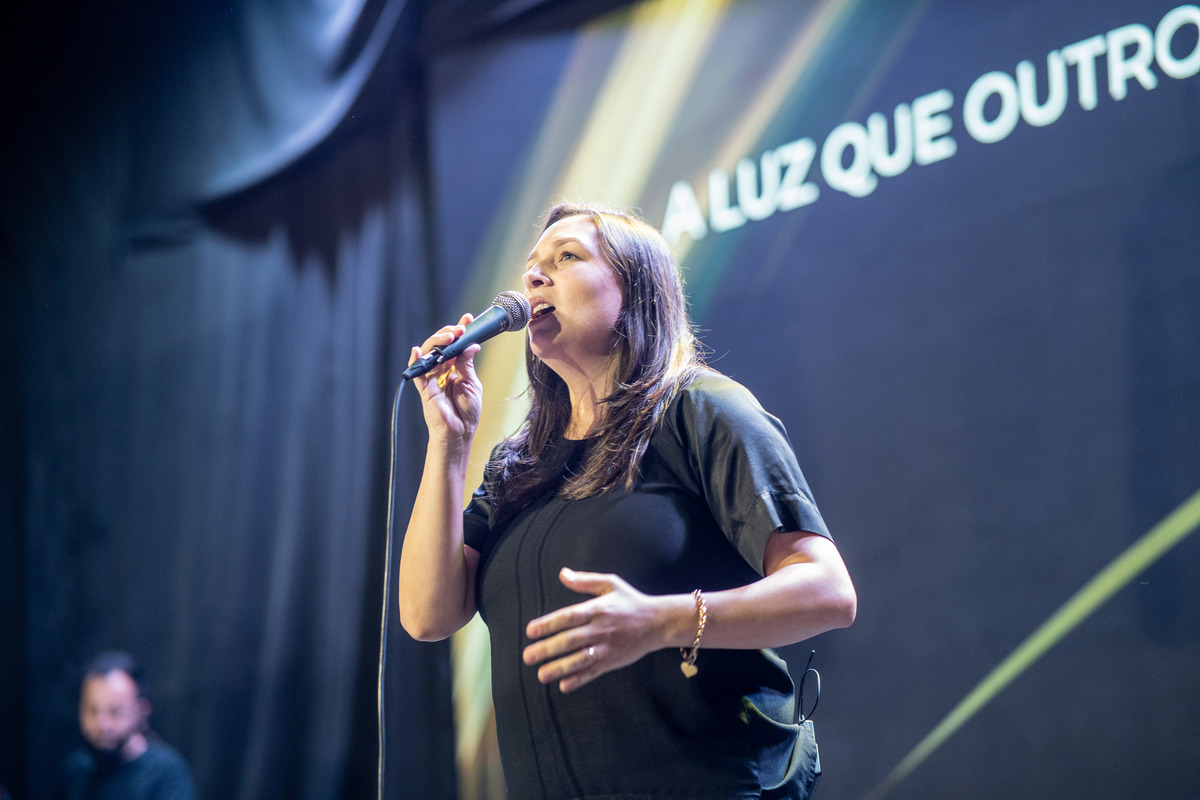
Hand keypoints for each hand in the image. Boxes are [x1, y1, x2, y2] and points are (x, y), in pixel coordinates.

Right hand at [410, 314, 482, 444]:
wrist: (459, 432)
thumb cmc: (467, 412)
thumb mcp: (472, 384)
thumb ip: (467, 364)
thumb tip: (470, 344)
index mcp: (456, 367)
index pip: (457, 345)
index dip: (461, 331)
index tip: (468, 319)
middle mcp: (443, 369)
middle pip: (441, 345)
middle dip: (450, 334)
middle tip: (460, 329)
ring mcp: (432, 377)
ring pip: (429, 353)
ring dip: (438, 342)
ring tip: (450, 337)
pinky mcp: (424, 387)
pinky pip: (417, 372)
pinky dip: (416, 360)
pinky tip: (417, 350)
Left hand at [522, 568, 672, 692]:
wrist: (658, 622)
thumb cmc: (631, 601)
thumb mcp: (610, 584)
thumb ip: (585, 581)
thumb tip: (562, 573)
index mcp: (598, 609)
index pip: (568, 617)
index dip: (548, 624)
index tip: (530, 631)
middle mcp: (601, 629)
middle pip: (570, 640)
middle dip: (547, 649)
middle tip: (527, 656)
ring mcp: (607, 647)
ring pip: (580, 659)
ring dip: (559, 668)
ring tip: (541, 675)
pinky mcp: (613, 661)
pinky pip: (594, 672)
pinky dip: (579, 679)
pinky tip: (563, 686)